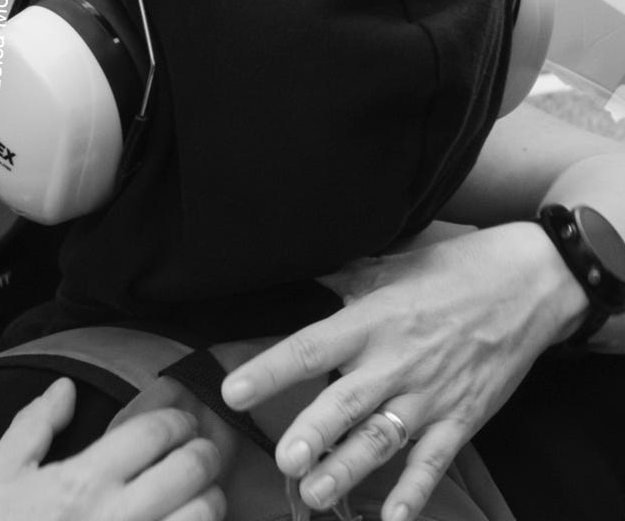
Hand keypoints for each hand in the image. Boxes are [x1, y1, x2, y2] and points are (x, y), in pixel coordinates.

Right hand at [0, 378, 225, 520]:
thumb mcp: (0, 474)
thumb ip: (34, 424)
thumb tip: (66, 388)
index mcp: (85, 480)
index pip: (154, 433)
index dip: (177, 421)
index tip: (182, 422)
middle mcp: (120, 517)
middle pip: (190, 470)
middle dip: (203, 453)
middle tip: (201, 450)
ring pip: (204, 515)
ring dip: (209, 498)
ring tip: (200, 492)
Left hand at [219, 224, 579, 520]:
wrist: (526, 285)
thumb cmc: (451, 271)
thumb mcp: (388, 266)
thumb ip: (341, 281)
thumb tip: (298, 278)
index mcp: (370, 321)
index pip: (309, 347)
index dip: (270, 370)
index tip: (234, 392)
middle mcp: (394, 362)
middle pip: (345, 402)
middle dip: (314, 434)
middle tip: (284, 461)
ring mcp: (429, 395)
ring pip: (381, 439)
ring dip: (348, 469)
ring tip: (315, 494)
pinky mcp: (462, 418)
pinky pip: (434, 462)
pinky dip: (414, 492)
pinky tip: (393, 519)